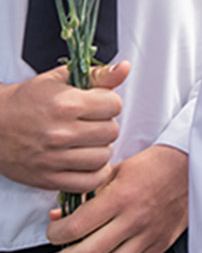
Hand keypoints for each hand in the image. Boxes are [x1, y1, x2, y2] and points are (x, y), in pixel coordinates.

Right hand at [0, 62, 128, 192]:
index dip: (109, 103)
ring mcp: (54, 159)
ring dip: (101, 149)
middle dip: (106, 125)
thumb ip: (98, 75)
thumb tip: (124, 68)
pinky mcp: (48, 179)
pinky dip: (95, 175)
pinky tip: (89, 163)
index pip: (114, 105)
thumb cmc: (25, 100)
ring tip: (89, 142)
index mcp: (67, 104)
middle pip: (111, 132)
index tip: (100, 104)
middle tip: (93, 123)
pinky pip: (87, 183)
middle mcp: (61, 133)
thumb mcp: (61, 79)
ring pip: (103, 157)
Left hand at [44, 144, 187, 252]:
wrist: (194, 166)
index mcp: (122, 196)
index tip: (53, 231)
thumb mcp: (119, 170)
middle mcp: (133, 219)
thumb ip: (88, 193)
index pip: (76, 227)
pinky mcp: (158, 246)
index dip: (55, 234)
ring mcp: (147, 236)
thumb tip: (58, 214)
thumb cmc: (156, 163)